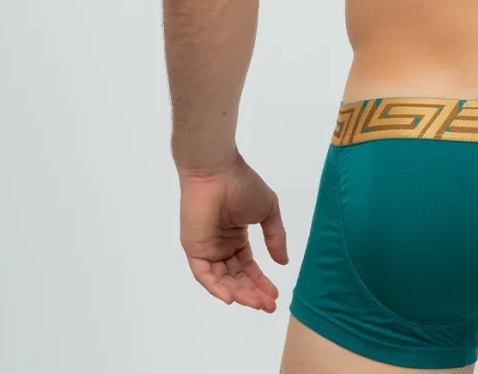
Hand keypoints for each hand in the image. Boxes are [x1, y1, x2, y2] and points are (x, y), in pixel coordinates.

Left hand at [179, 154, 288, 311]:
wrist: (218, 172)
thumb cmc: (243, 185)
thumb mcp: (268, 211)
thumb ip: (275, 237)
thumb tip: (283, 262)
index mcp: (236, 236)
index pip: (248, 266)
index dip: (261, 282)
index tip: (275, 295)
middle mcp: (221, 246)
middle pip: (237, 277)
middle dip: (253, 293)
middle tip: (268, 305)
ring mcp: (207, 249)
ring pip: (223, 280)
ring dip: (239, 293)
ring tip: (257, 303)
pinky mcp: (194, 250)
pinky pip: (205, 275)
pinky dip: (217, 288)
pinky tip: (233, 297)